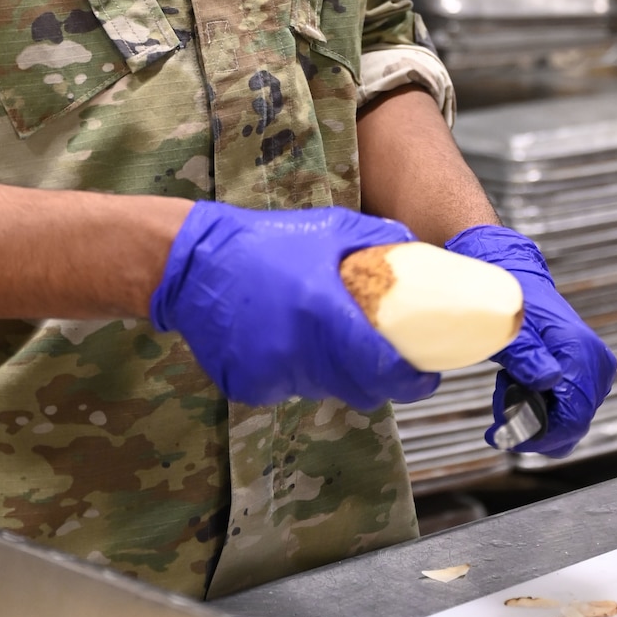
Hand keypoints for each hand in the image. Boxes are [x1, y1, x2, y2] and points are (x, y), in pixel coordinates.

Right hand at [149, 201, 441, 412]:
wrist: (192, 262)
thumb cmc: (264, 242)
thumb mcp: (329, 228)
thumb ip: (379, 240)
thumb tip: (423, 255)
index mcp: (323, 314)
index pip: (383, 369)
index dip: (412, 379)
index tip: (424, 373)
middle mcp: (299, 353)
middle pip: (359, 389)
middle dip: (377, 376)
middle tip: (380, 354)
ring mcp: (271, 374)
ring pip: (324, 388)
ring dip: (334, 371)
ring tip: (320, 333)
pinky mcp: (248, 386)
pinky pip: (287, 387)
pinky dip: (294, 370)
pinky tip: (280, 338)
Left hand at [446, 224, 616, 456]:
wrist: (516, 278)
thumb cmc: (510, 304)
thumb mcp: (510, 330)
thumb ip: (527, 357)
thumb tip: (548, 381)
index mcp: (581, 353)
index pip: (573, 419)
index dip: (541, 438)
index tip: (505, 438)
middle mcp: (596, 363)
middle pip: (573, 423)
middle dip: (534, 426)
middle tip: (500, 412)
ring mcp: (596, 367)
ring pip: (570, 417)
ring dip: (535, 413)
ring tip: (506, 388)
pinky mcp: (588, 369)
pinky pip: (569, 404)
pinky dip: (542, 403)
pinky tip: (520, 384)